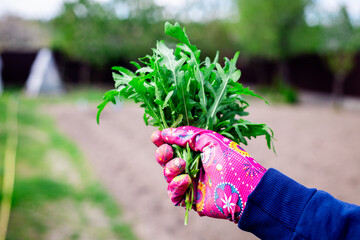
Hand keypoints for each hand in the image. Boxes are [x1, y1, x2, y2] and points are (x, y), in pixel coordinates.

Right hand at [152, 126, 266, 222]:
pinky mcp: (190, 199)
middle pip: (166, 159)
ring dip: (170, 168)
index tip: (156, 136)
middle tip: (168, 151)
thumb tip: (165, 132)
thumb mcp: (210, 140)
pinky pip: (173, 194)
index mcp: (196, 150)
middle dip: (162, 154)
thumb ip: (187, 135)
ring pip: (167, 175)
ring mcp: (190, 182)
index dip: (161, 140)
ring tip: (182, 165)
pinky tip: (185, 180)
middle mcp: (191, 165)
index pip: (173, 144)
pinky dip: (175, 186)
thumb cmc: (230, 160)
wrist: (244, 187)